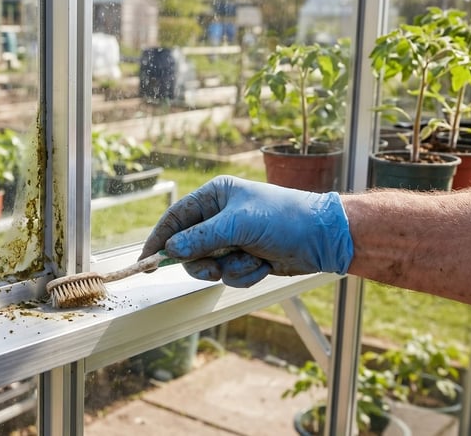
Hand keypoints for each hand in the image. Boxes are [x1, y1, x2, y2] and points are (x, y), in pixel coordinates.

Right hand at [140, 175, 352, 286]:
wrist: (324, 238)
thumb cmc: (284, 218)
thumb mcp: (238, 224)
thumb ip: (201, 237)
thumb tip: (171, 250)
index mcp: (215, 196)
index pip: (175, 218)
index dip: (159, 239)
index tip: (146, 260)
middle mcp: (219, 216)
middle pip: (188, 247)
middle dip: (201, 261)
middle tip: (212, 269)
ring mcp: (232, 238)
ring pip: (208, 265)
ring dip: (228, 268)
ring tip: (250, 260)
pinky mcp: (244, 257)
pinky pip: (228, 274)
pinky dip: (244, 274)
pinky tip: (263, 264)